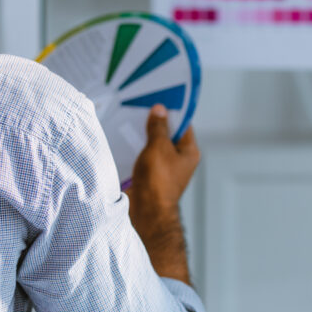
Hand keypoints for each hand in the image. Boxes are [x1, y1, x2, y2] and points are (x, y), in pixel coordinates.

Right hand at [129, 105, 200, 284]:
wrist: (145, 213)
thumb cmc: (157, 181)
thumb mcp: (158, 147)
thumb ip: (158, 127)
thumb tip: (159, 110)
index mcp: (189, 152)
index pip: (183, 124)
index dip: (171, 111)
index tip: (157, 98)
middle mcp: (179, 160)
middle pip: (167, 135)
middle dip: (154, 123)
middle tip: (138, 107)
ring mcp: (164, 169)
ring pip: (153, 147)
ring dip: (142, 136)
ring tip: (127, 120)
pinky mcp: (150, 177)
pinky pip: (143, 158)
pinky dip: (135, 149)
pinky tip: (122, 140)